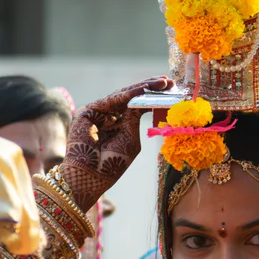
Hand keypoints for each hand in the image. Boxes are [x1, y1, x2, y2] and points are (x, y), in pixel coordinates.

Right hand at [61, 77, 171, 212]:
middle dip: (149, 88)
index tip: (170, 90)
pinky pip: (111, 100)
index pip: (136, 106)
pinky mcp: (87, 111)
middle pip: (130, 97)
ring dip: (142, 88)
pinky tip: (142, 90)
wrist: (91, 177)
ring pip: (122, 95)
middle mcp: (107, 116)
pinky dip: (128, 95)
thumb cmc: (112, 163)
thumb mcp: (130, 137)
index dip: (152, 97)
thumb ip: (134, 118)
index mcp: (117, 124)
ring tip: (160, 83)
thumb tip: (142, 98)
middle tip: (168, 81)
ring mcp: (97, 113)